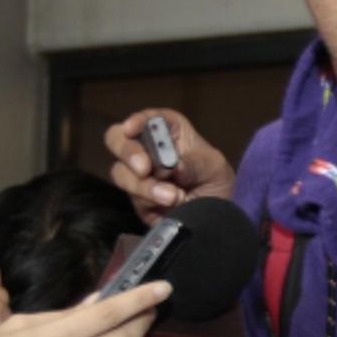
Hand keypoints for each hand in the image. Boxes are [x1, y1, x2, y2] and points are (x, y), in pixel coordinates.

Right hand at [105, 108, 234, 222]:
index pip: (147, 119)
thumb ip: (193, 163)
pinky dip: (151, 201)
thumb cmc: (216, 182)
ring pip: (121, 173)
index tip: (131, 129)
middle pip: (117, 140)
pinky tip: (172, 205)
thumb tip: (172, 166)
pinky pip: (134, 199)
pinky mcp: (139, 201)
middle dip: (127, 152)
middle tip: (144, 168)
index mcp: (168, 131)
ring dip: (144, 185)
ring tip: (173, 196)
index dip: (137, 121)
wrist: (218, 217)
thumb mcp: (214, 167)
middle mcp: (147, 149)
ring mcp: (139, 176)